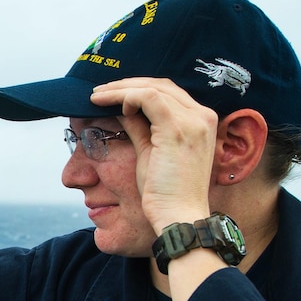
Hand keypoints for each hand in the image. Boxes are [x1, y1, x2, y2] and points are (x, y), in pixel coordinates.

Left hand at [90, 78, 218, 232]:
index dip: (138, 89)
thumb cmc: (166, 193)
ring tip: (97, 96)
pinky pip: (147, 98)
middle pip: (162, 85)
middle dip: (127, 84)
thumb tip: (122, 109)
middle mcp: (202, 117)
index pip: (169, 93)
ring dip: (120, 89)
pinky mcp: (177, 128)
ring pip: (152, 87)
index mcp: (200, 122)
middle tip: (100, 91)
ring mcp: (193, 121)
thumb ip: (139, 128)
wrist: (178, 216)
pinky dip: (124, 96)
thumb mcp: (150, 152)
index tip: (112, 95)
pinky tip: (108, 104)